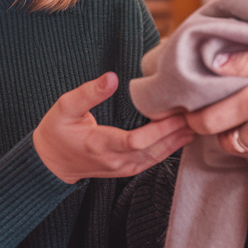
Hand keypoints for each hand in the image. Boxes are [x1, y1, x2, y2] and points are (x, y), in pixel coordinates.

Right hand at [34, 72, 195, 183]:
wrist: (51, 163)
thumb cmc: (56, 131)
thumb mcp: (65, 107)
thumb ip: (89, 93)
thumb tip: (112, 78)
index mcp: (99, 145)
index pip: (136, 141)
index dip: (160, 129)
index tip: (177, 113)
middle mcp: (114, 160)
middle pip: (153, 150)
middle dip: (176, 132)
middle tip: (196, 112)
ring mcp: (121, 168)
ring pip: (156, 158)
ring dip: (177, 141)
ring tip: (196, 122)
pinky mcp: (126, 169)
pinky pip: (153, 161)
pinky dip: (170, 149)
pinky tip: (183, 136)